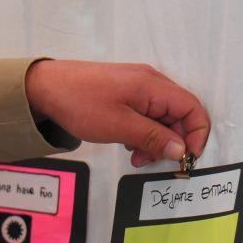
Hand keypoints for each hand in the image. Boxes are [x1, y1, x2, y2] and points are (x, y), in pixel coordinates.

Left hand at [24, 60, 209, 166]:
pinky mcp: (125, 93)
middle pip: (179, 115)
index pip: (193, 109)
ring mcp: (137, 86)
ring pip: (161, 117)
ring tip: (134, 154)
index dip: (196, 135)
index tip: (185, 158)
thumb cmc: (79, 101)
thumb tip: (181, 150)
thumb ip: (153, 137)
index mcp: (153, 86)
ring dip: (154, 140)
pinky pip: (145, 114)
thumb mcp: (118, 126)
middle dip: (170, 142)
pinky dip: (141, 132)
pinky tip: (126, 142)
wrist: (46, 87)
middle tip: (148, 160)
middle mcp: (150, 82)